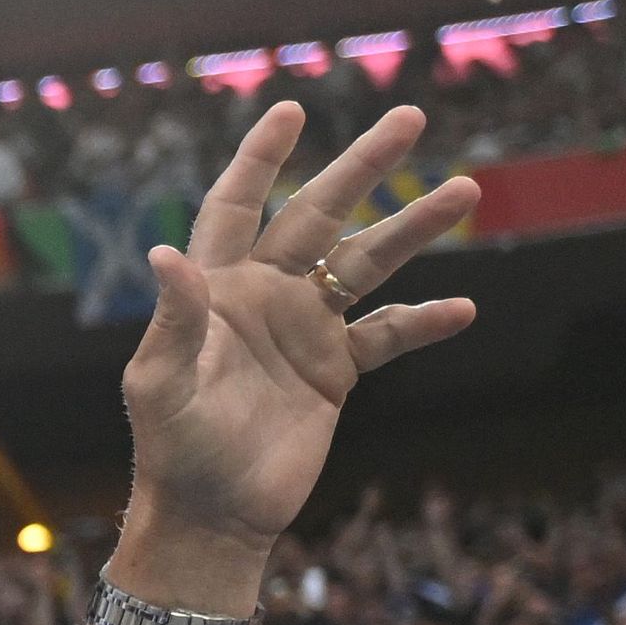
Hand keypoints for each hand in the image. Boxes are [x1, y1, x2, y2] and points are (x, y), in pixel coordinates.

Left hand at [113, 102, 478, 601]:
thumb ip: (172, 322)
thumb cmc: (171, 449)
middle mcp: (264, 296)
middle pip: (318, 216)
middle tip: (409, 117)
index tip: (288, 110)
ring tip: (465, 190)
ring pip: (367, 263)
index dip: (259, 159)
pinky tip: (462, 308)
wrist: (211, 514)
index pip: (236, 207)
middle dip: (361, 167)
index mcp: (216, 289)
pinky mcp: (336, 372)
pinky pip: (388, 335)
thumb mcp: (160, 386)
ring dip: (414, 228)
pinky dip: (424, 321)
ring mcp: (304, 330)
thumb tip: (164, 255)